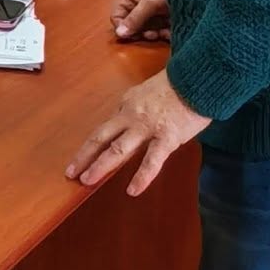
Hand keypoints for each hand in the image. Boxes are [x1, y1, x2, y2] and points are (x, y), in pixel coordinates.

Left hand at [66, 70, 208, 196]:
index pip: (105, 127)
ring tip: (87, 181)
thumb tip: (125, 118)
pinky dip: (141, 177)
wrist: (199, 79)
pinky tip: (132, 190)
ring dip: (101, 166)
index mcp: (127, 104)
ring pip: (118, 149)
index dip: (91, 144)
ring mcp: (147, 128)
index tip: (82, 157)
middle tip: (71, 173)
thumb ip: (136, 106)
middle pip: (101, 137)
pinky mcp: (167, 138)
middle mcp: (131, 116)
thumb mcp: (147, 91)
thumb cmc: (178, 85)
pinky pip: (152, 161)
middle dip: (84, 156)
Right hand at [113, 0, 169, 41]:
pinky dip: (164, 33)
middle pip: (131, 25)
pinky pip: (157, 31)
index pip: (116, 16)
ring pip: (144, 30)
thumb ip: (135, 18)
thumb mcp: (150, 2)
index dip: (124, 27)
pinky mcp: (161, 17)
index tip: (135, 34)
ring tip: (164, 32)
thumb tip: (119, 34)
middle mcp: (137, 3)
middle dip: (142, 32)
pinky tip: (171, 31)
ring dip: (155, 34)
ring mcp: (150, 11)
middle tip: (152, 33)